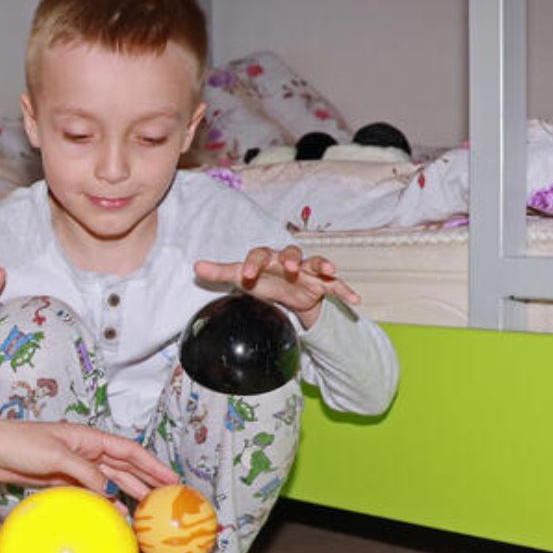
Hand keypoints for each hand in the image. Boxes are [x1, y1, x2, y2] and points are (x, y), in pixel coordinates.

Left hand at [0, 407, 174, 500]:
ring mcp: (75, 467)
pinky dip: (104, 504)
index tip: (171, 479)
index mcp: (88, 438)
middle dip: (147, 482)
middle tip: (167, 500)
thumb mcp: (55, 455)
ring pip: (110, 482)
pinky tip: (114, 516)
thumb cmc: (17, 442)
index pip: (129, 451)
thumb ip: (85, 473)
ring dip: (128, 496)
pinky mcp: (62, 481)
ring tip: (146, 513)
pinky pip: (91, 493)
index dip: (152, 465)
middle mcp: (86, 452)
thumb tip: (111, 492)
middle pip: (125, 468)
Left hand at [194, 245, 359, 327]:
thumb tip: (196, 266)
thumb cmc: (264, 281)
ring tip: (329, 271)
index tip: (245, 276)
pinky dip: (346, 290)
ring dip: (323, 265)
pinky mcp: (323, 284)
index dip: (253, 263)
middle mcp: (290, 260)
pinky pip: (337, 286)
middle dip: (292, 259)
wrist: (288, 295)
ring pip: (317, 262)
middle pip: (292, 252)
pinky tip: (356, 300)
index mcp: (268, 258)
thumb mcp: (243, 279)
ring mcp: (309, 271)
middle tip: (291, 268)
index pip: (259, 254)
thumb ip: (222, 272)